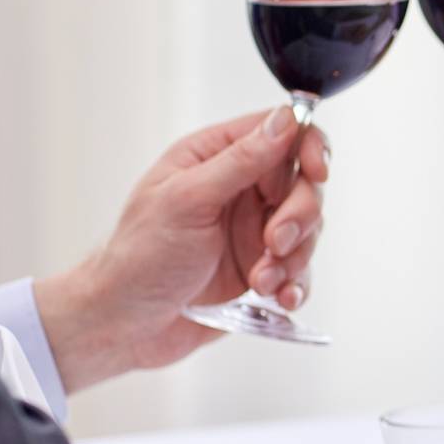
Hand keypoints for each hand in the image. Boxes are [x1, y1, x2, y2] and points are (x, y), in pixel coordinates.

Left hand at [34, 105, 329, 391]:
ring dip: (293, 257)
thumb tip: (285, 120)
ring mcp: (253, 230)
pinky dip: (296, 284)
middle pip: (304, 184)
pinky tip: (279, 296)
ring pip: (307, 230)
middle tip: (273, 242)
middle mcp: (239, 189)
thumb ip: (240, 160)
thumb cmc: (140, 257)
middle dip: (298, 216)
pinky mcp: (261, 267)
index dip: (308, 148)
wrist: (126, 324)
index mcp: (215, 157)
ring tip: (261, 280)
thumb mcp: (188, 199)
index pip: (281, 132)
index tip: (317, 173)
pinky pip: (300, 270)